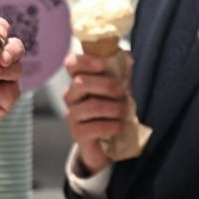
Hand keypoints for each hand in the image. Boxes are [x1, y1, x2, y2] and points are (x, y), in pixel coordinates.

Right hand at [62, 51, 130, 175]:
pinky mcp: (78, 134)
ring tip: (123, 112)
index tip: (103, 65)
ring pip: (91, 105)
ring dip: (114, 108)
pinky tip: (118, 127)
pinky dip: (113, 126)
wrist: (109, 143)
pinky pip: (96, 126)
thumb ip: (120, 74)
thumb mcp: (118, 91)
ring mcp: (72, 115)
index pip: (71, 64)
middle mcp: (71, 97)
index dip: (85, 61)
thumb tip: (126, 55)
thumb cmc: (112, 112)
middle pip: (81, 83)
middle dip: (106, 85)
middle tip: (122, 93)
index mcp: (79, 82)